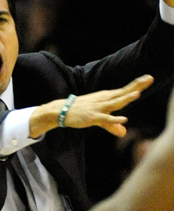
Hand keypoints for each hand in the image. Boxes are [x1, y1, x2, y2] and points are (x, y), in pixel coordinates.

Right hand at [30, 75, 153, 137]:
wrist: (61, 111)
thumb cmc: (80, 112)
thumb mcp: (98, 118)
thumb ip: (112, 125)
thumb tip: (123, 132)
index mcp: (105, 98)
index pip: (124, 90)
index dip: (136, 84)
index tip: (148, 78)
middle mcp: (103, 100)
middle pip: (123, 93)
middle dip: (136, 86)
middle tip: (149, 78)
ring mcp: (98, 108)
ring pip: (115, 103)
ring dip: (126, 98)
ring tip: (138, 94)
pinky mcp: (92, 117)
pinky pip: (105, 118)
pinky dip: (114, 119)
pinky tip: (123, 119)